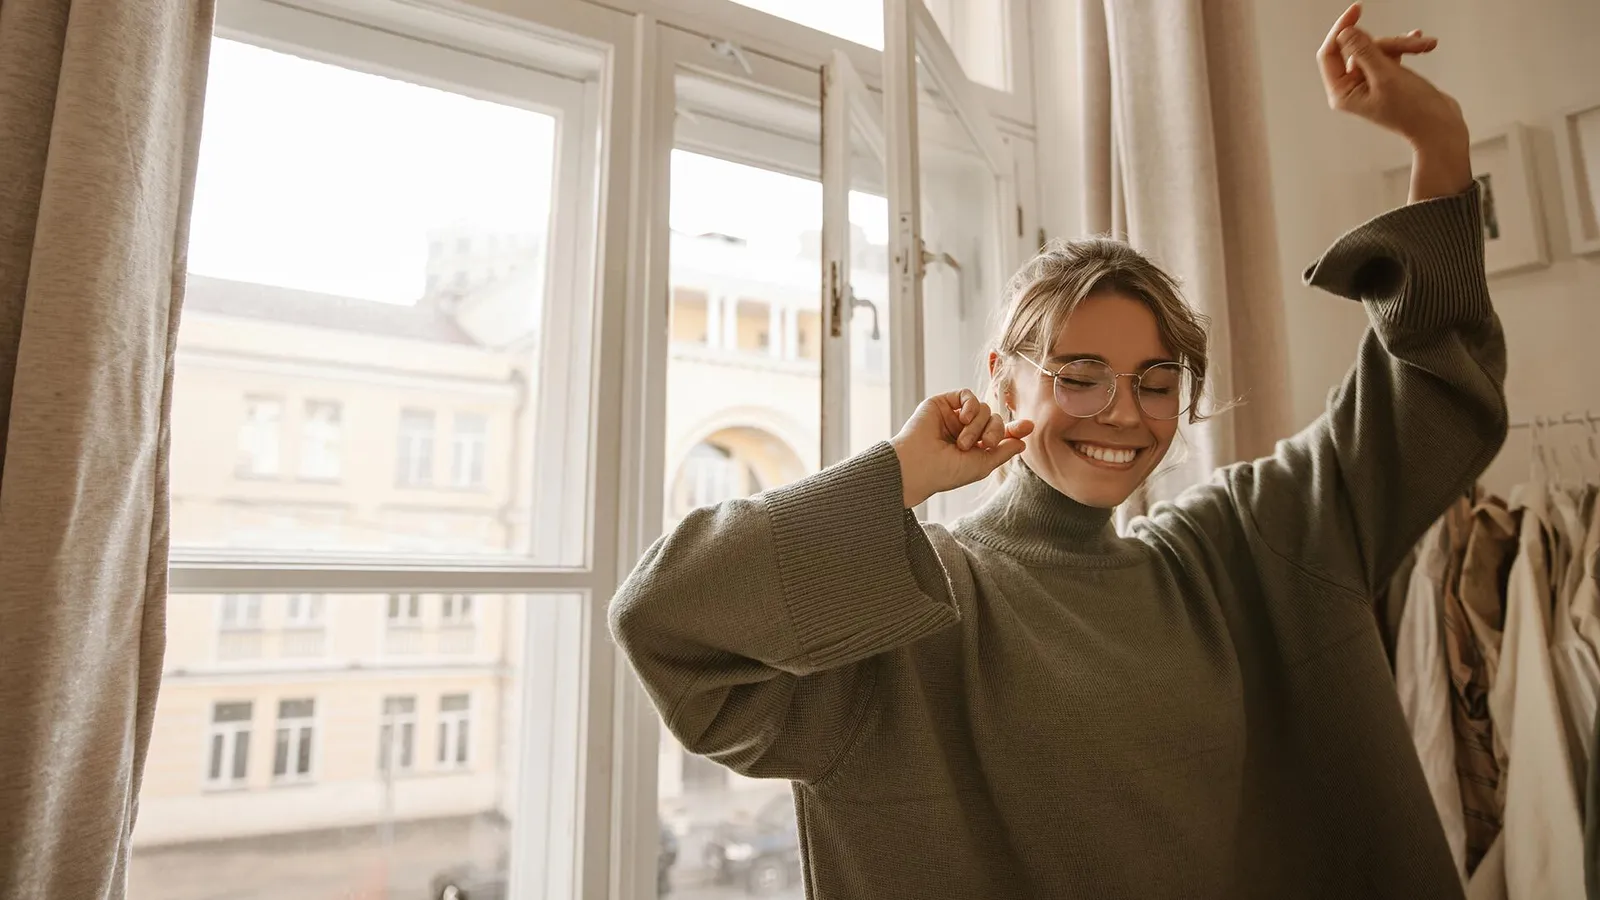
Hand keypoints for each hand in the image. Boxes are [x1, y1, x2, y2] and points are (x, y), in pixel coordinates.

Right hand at [890, 389, 1032, 508]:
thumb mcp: (983, 464)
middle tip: (986, 444)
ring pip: (983, 408)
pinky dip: (971, 405)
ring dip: (978, 425)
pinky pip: (966, 394)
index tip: (1028, 426)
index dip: (1014, 429)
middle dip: (995, 430)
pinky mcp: (942, 404)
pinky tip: (964, 418)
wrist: (918, 466)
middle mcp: (964, 430)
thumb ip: (1004, 451)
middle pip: (994, 419)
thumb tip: (1022, 442)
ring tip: (963, 442)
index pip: (999, 433)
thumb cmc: (946, 471)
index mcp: (974, 447)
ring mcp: (953, 416)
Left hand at [1318, 3, 1466, 151]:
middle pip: (1359, 49)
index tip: (1357, 9)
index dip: (1341, 29)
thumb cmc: (1414, 110)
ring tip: (1425, 46)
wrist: (1441, 127)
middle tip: (1412, 42)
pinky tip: (1422, 44)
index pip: (1330, 53)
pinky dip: (1405, 49)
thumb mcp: (1386, 75)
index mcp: (1342, 93)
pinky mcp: (1386, 80)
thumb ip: (1363, 51)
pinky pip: (1389, 55)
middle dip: (1388, 43)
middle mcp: (1351, 89)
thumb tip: (1344, 32)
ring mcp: (1368, 84)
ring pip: (1378, 50)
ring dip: (1402, 46)